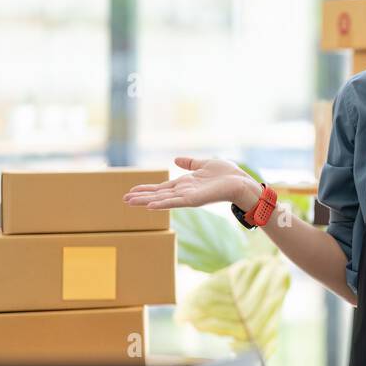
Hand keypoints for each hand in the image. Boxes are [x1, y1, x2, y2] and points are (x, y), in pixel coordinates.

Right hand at [122, 156, 258, 209]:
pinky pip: (175, 202)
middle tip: (124, 200)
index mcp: (185, 184)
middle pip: (158, 194)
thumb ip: (190, 163)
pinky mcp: (194, 200)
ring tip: (130, 203)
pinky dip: (162, 204)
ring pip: (162, 199)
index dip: (147, 189)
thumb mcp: (204, 164)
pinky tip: (150, 206)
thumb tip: (176, 159)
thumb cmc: (227, 174)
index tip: (131, 191)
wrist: (241, 182)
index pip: (162, 187)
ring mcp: (188, 197)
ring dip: (146, 201)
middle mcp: (184, 192)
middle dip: (141, 197)